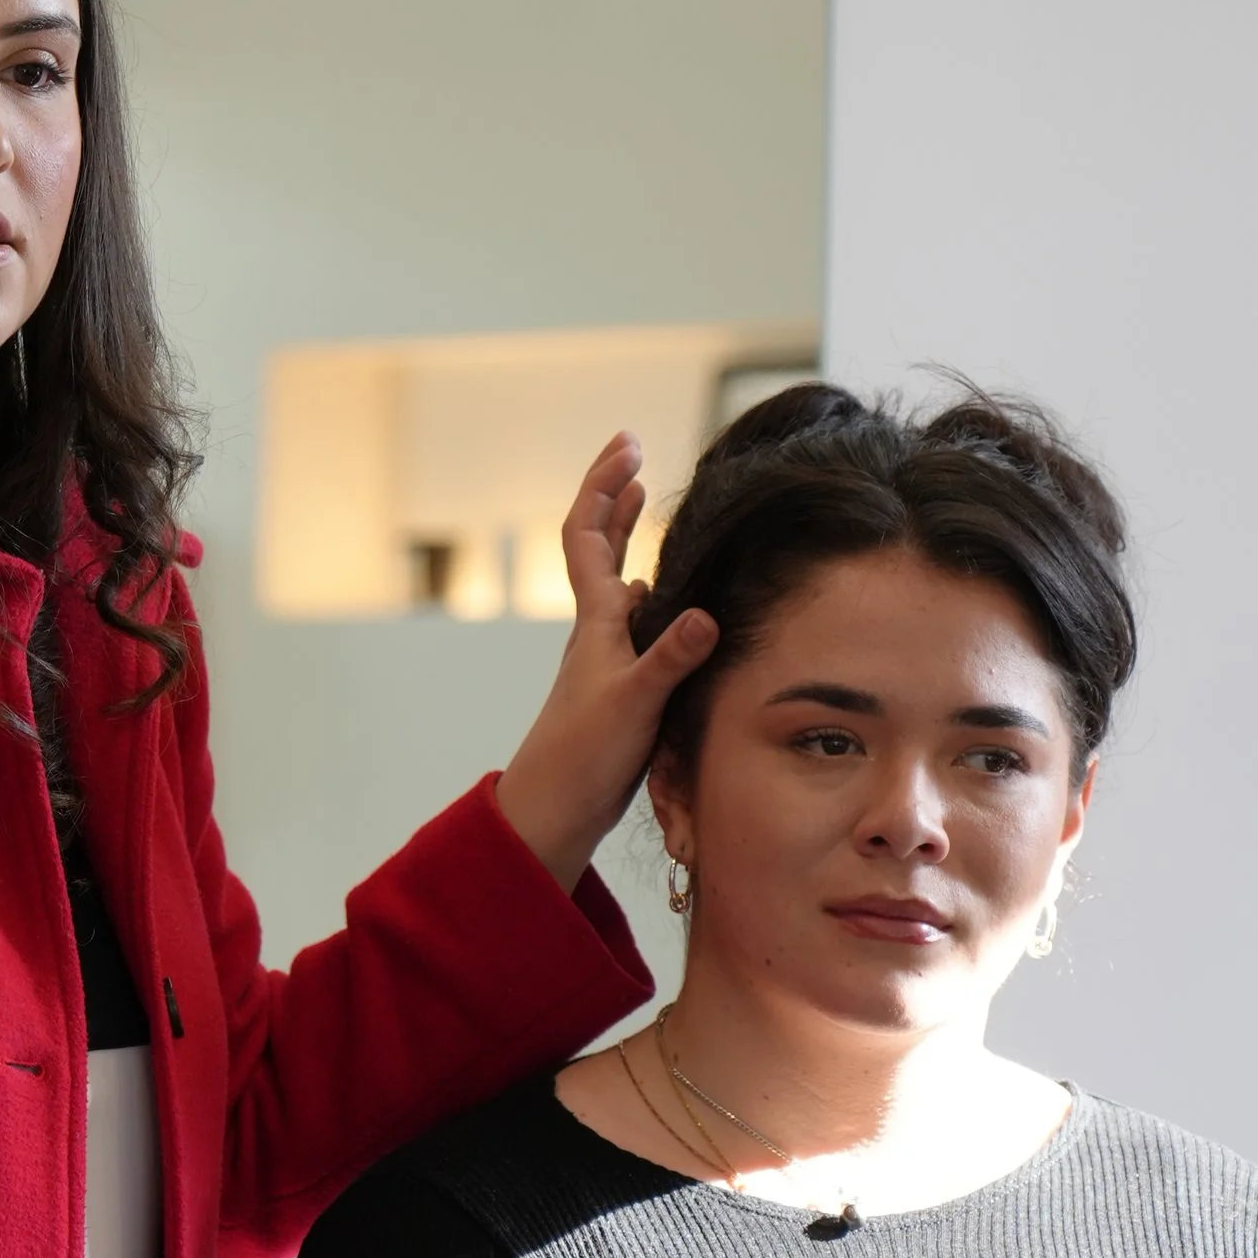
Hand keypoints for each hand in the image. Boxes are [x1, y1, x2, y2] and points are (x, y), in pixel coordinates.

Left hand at [494, 433, 716, 889]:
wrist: (552, 811)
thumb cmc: (583, 758)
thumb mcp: (634, 704)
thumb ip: (669, 659)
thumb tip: (705, 615)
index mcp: (596, 623)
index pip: (590, 537)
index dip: (605, 487)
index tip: (627, 445)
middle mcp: (596, 632)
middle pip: (600, 550)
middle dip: (617, 501)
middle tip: (634, 459)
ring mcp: (605, 659)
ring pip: (616, 584)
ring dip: (631, 543)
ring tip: (647, 511)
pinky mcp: (618, 688)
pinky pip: (633, 625)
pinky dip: (650, 598)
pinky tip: (664, 603)